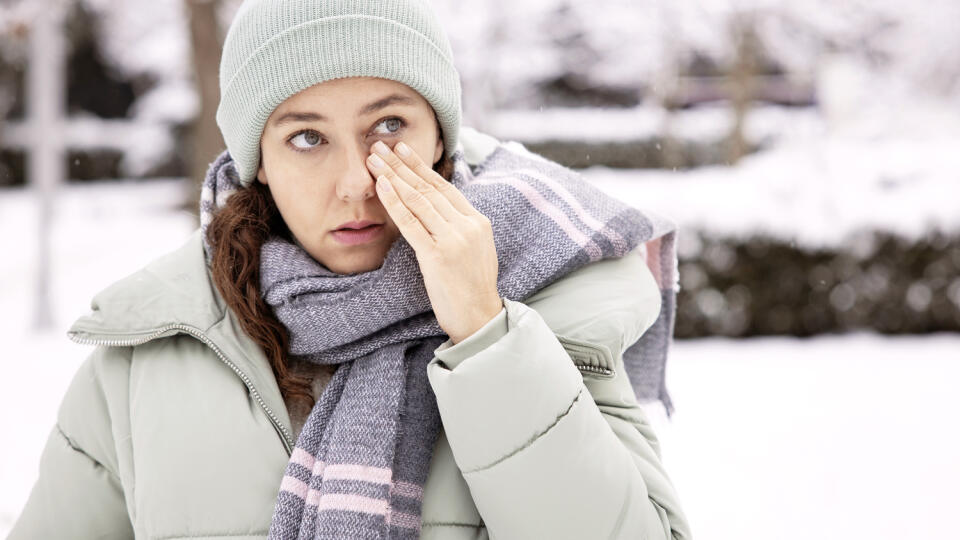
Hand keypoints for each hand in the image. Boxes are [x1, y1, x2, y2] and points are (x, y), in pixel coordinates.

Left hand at [367, 140, 502, 344]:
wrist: (479, 317)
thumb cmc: (472, 287)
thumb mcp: (475, 249)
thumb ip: (460, 227)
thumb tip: (438, 209)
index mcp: (478, 221)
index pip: (444, 187)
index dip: (420, 167)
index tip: (401, 150)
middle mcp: (467, 225)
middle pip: (428, 188)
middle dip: (401, 165)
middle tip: (379, 146)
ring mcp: (453, 239)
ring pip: (418, 200)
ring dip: (393, 176)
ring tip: (373, 160)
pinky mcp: (437, 255)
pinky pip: (411, 222)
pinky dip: (394, 202)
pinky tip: (381, 185)